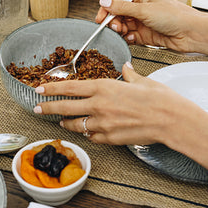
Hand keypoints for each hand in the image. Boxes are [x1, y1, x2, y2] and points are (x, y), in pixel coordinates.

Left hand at [33, 63, 187, 144]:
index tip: (40, 89)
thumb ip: (129, 75)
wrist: (171, 120)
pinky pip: (93, 136)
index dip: (51, 88)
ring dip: (67, 123)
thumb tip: (126, 69)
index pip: (70, 87)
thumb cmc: (160, 99)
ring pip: (76, 124)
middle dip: (47, 108)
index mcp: (104, 87)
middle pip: (64, 107)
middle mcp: (99, 105)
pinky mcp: (110, 138)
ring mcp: (103, 124)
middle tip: (36, 107)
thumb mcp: (141, 81)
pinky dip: (89, 133)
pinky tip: (88, 131)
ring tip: (61, 121)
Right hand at [96, 0, 200, 52]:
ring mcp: (144, 22)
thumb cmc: (175, 16)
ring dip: (121, 31)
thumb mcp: (144, 9)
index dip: (108, 9)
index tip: (101, 19)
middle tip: (115, 27)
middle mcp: (142, 8)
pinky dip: (128, 39)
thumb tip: (104, 2)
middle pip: (119, 14)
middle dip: (114, 22)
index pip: (118, 0)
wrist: (191, 33)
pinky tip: (132, 39)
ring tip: (123, 33)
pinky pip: (131, 37)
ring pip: (124, 27)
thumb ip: (122, 8)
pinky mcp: (146, 36)